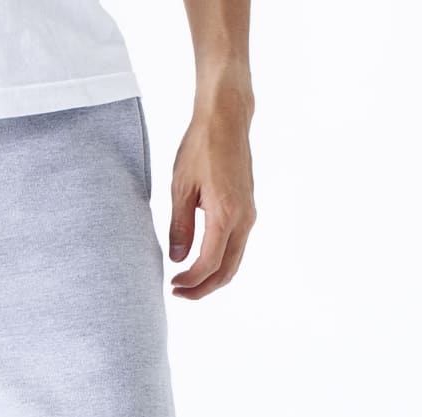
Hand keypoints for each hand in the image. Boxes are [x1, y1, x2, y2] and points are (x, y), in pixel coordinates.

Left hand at [168, 85, 256, 300]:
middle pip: (227, 271)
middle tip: (178, 292)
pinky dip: (220, 261)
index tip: (172, 285)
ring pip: (234, 261)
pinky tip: (200, 261)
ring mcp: (249, 214)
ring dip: (212, 277)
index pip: (209, 264)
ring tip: (186, 282)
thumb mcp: (180, 188)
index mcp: (226, 214)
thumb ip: (179, 227)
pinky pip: (236, 246)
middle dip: (203, 289)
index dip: (190, 281)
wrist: (226, 118)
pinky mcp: (247, 209)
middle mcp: (243, 218)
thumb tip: (178, 260)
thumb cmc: (202, 147)